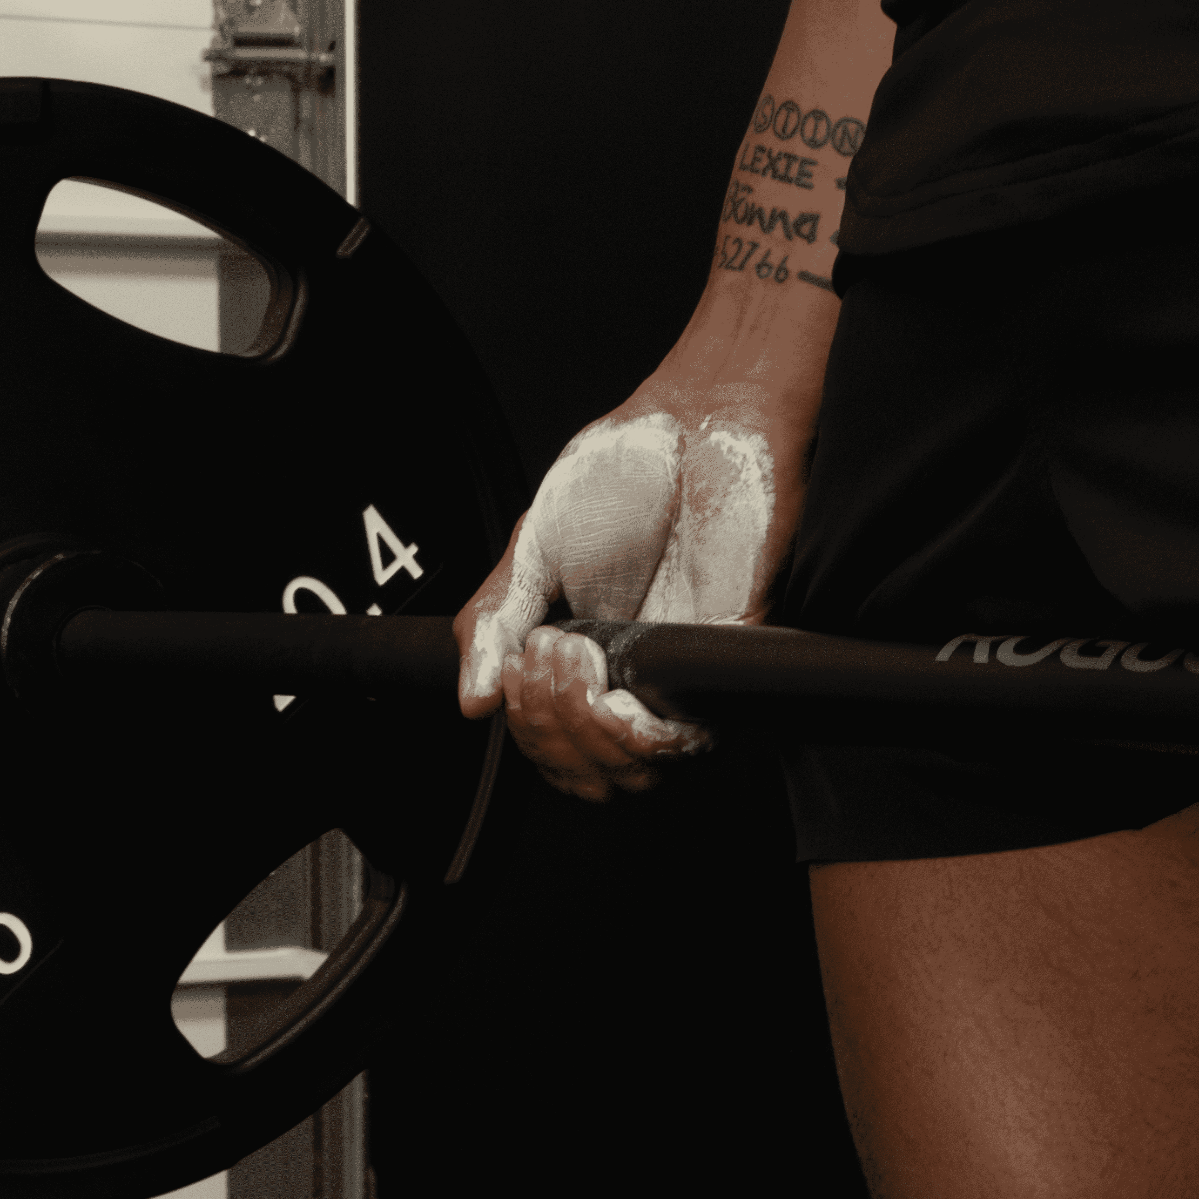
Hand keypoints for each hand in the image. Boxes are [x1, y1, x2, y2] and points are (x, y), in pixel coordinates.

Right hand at [453, 401, 794, 798]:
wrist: (691, 423)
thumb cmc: (622, 475)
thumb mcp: (529, 551)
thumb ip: (492, 623)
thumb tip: (470, 701)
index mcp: (588, 662)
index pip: (552, 748)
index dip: (525, 730)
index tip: (513, 668)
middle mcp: (635, 680)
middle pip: (587, 776)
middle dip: (544, 732)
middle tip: (538, 657)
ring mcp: (680, 674)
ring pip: (634, 773)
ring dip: (582, 733)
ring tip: (570, 657)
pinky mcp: (728, 659)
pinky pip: (687, 741)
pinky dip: (635, 733)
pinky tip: (607, 686)